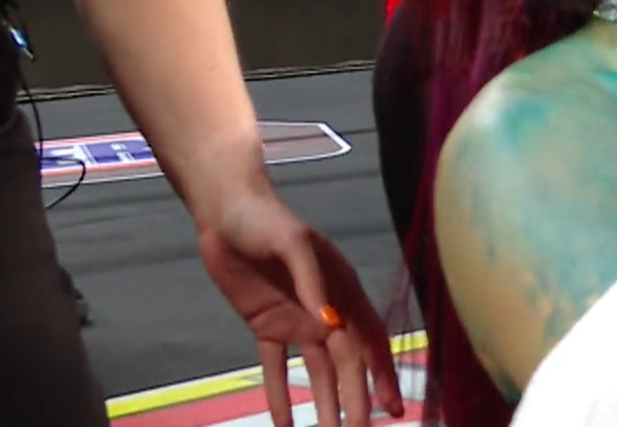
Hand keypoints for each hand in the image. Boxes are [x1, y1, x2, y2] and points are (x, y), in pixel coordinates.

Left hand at [197, 188, 405, 426]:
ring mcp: (297, 320)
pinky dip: (280, 394)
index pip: (369, 340)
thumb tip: (331, 328)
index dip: (383, 373)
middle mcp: (326, 311)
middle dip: (355, 401)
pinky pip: (276, 366)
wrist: (225, 211)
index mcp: (342, 290)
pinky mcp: (267, 324)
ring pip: (318, 372)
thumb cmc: (266, 220)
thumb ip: (312, 284)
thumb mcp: (293, 244)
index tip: (391, 408)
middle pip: (346, 364)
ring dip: (324, 404)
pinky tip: (283, 423)